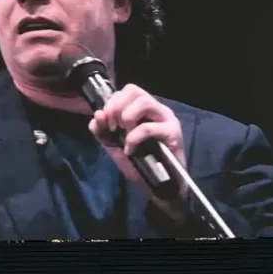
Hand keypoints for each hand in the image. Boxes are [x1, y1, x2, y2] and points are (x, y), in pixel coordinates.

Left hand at [87, 84, 186, 208]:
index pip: (126, 90)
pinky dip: (133, 138)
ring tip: (124, 134)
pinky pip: (148, 127)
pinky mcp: (173, 132)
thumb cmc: (137, 160)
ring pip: (144, 101)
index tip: (107, 123)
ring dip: (126, 117)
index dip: (111, 103)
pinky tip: (130, 150)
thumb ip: (101, 129)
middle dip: (116, 108)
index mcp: (142, 108)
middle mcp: (156, 108)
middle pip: (133, 90)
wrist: (155, 183)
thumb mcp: (112, 143)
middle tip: (114, 127)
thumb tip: (98, 115)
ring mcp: (167, 118)